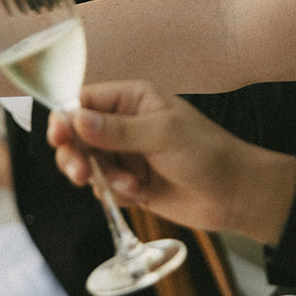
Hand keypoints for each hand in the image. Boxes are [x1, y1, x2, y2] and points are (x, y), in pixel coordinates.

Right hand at [47, 80, 295, 245]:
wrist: (236, 195)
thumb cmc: (208, 154)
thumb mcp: (163, 135)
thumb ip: (117, 129)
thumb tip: (76, 119)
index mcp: (131, 99)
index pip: (82, 100)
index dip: (65, 117)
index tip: (59, 136)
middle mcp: (122, 124)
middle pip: (76, 135)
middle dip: (76, 154)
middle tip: (81, 172)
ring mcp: (124, 154)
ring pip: (86, 163)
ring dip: (101, 178)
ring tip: (126, 187)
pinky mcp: (127, 182)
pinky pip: (103, 188)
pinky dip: (116, 194)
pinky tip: (140, 194)